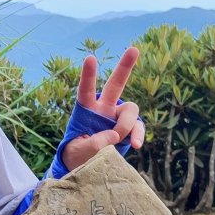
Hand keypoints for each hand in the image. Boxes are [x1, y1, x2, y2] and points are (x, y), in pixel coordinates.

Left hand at [60, 47, 144, 172]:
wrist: (87, 166)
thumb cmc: (76, 154)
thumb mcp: (77, 152)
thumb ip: (92, 144)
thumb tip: (114, 136)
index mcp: (86, 110)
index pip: (86, 90)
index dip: (88, 75)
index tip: (90, 58)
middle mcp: (104, 108)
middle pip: (116, 84)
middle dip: (125, 67)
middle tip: (134, 49)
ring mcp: (118, 117)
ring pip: (130, 109)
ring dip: (126, 124)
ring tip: (118, 140)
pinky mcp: (129, 129)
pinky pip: (138, 127)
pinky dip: (138, 135)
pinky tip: (135, 145)